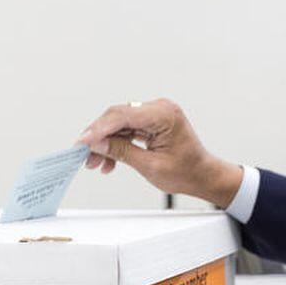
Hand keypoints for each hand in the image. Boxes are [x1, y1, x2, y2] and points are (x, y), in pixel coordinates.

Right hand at [76, 99, 242, 206]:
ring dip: (106, 143)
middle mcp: (160, 109)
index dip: (98, 129)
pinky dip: (117, 143)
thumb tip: (97, 143)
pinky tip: (108, 161)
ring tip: (95, 163)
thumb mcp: (151, 166)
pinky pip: (127, 129)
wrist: (203, 176)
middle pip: (118, 117)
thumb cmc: (187, 172)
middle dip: (99, 137)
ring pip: (119, 124)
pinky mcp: (152, 122)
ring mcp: (155, 114)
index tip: (82, 142)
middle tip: (84, 155)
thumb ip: (122, 152)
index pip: (123, 115)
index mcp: (164, 115)